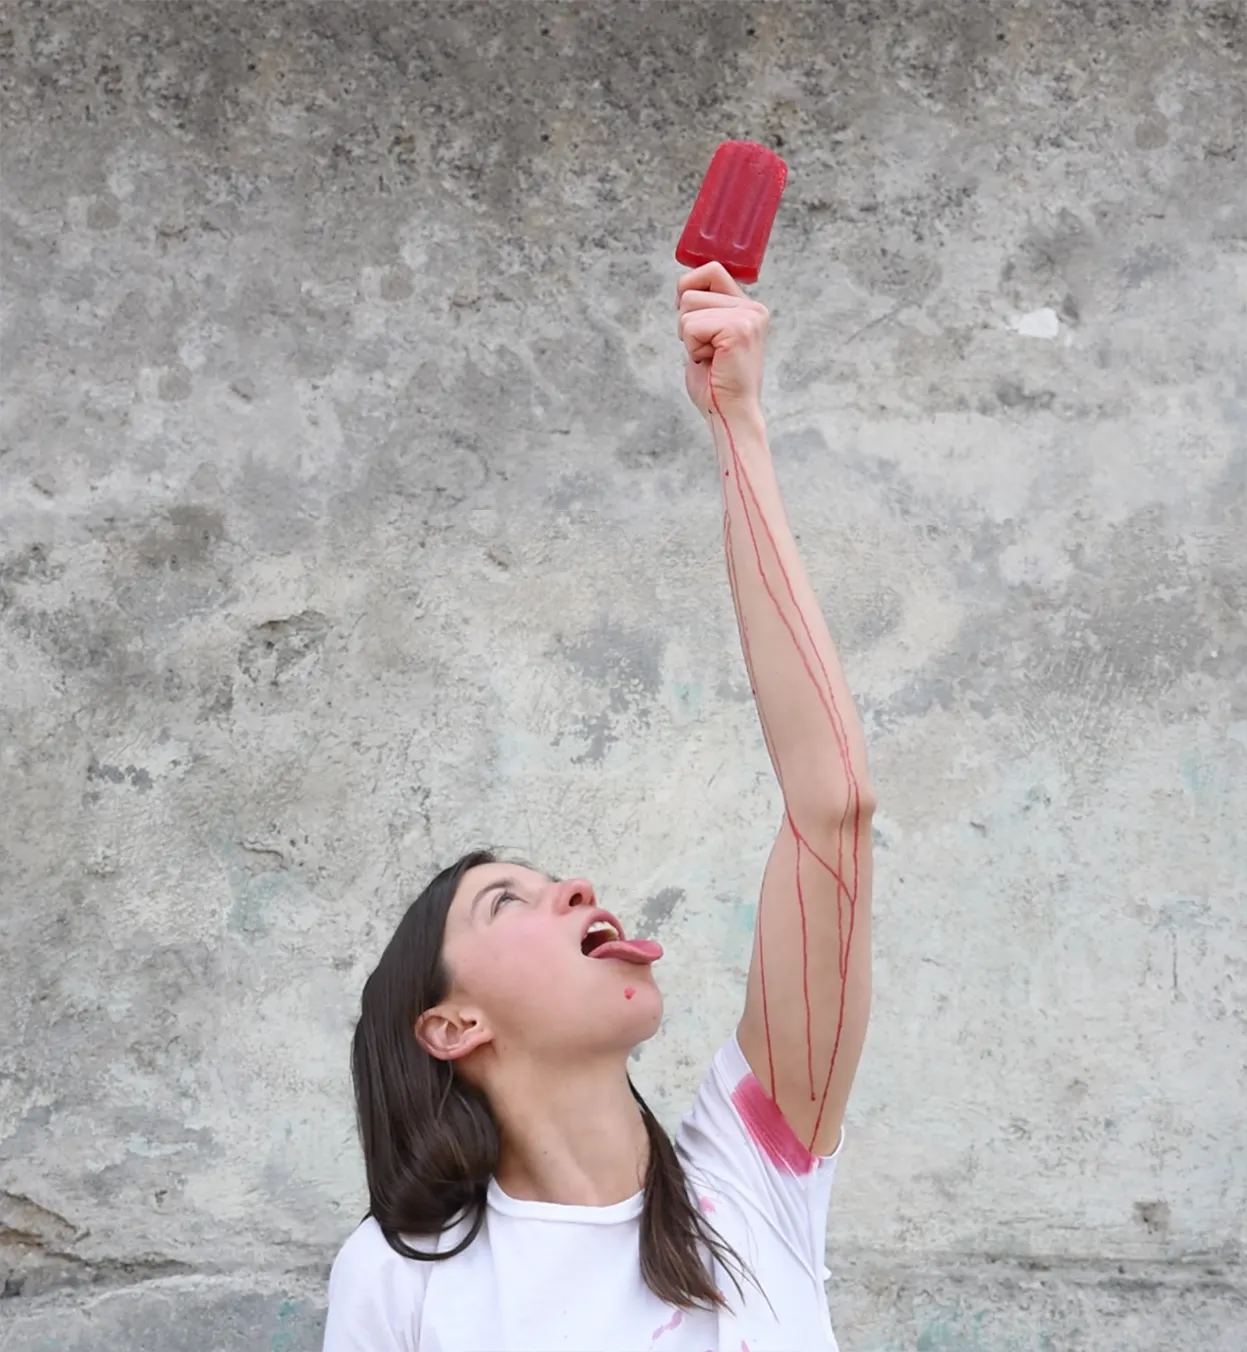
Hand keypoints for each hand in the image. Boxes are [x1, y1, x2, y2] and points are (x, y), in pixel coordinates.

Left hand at [677, 262, 768, 419]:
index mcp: (747, 308)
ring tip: (710, 357)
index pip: (711, 269)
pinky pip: (691, 326)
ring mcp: (748, 317)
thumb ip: (704, 310)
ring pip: (687, 306)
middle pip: (691, 288)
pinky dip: (692, 347)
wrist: (730, 413)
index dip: (689, 289)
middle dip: (685, 322)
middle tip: (707, 350)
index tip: (692, 323)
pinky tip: (711, 361)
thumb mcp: (708, 337)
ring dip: (689, 337)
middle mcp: (753, 308)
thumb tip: (682, 287)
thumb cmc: (716, 383)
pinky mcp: (738, 329)